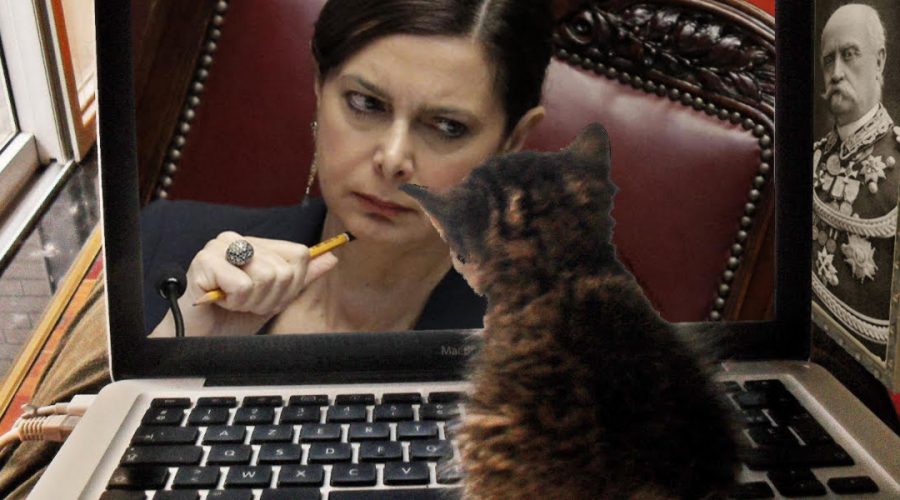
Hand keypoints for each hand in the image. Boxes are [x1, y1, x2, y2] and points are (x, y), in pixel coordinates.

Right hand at [150, 231, 337, 336]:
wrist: (201, 340)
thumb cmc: (234, 319)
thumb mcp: (276, 298)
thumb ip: (302, 277)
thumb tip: (332, 256)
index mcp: (256, 244)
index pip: (299, 253)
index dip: (291, 285)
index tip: (268, 298)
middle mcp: (237, 239)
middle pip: (284, 268)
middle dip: (270, 297)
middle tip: (247, 304)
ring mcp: (218, 247)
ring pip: (266, 275)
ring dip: (252, 301)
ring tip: (233, 303)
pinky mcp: (204, 262)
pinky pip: (243, 285)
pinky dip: (235, 302)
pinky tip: (219, 302)